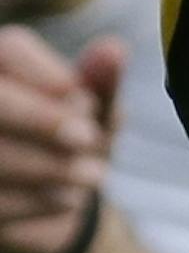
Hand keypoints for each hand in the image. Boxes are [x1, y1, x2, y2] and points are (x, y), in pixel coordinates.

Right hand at [0, 27, 118, 252]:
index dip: (51, 77)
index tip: (88, 101)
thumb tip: (113, 48)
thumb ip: (101, 84)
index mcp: (2, 68)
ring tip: (91, 175)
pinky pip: (0, 200)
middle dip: (43, 120)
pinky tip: (66, 199)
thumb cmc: (75, 144)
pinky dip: (38, 201)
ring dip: (51, 166)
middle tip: (89, 139)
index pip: (11, 50)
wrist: (55, 203)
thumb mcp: (96, 116)